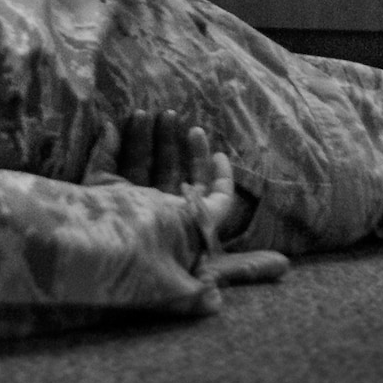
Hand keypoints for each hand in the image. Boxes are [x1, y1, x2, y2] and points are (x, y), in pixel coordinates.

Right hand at [84, 110, 283, 285]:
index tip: (218, 153)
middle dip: (176, 146)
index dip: (215, 178)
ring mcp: (123, 204)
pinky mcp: (96, 194)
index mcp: (181, 232)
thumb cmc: (151, 262)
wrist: (98, 260)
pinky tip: (114, 124)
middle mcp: (154, 216)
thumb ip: (241, 269)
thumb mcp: (208, 270)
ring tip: (149, 112)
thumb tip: (286, 266)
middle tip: (177, 117)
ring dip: (146, 137)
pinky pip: (103, 164)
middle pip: (171, 174)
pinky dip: (109, 144)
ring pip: (139, 164)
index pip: (204, 201)